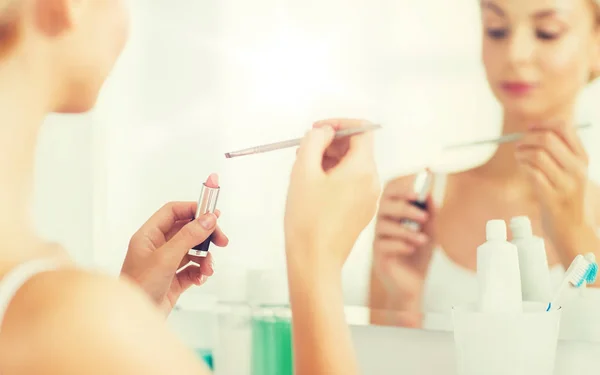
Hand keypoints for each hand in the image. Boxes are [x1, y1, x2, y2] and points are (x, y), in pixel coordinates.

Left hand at [121, 201, 227, 314]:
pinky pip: (192, 269)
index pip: (173, 212)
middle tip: (222, 241)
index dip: (193, 209)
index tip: (213, 214)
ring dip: (205, 258)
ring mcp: (165, 264)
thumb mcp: (166, 258)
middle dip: (205, 236)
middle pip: (187, 230)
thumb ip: (188, 236)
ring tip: (208, 269)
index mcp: (149, 236)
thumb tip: (208, 219)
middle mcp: (157, 247)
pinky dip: (200, 272)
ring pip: (192, 251)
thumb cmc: (139, 288)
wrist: (135, 323)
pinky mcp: (173, 281)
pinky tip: (200, 279)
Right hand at [285, 119, 380, 270]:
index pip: (362, 130)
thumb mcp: (303, 171)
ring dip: (331, 161)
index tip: (318, 128)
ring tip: (305, 170)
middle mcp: (372, 182)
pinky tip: (315, 188)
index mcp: (363, 169)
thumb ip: (313, 141)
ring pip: (353, 167)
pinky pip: (353, 184)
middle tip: (305, 149)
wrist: (315, 261)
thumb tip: (323, 131)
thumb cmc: (308, 219)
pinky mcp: (362, 212)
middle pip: (357, 148)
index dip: (339, 124)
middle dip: (331, 143)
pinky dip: (336, 178)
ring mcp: (369, 199)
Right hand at [372, 175, 436, 309]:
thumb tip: (429, 194)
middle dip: (403, 205)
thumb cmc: (418, 254)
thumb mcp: (430, 231)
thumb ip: (430, 213)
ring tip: (423, 238)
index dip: (402, 185)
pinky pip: (383, 244)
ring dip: (405, 230)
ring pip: (383, 225)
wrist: (413, 284)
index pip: (390, 191)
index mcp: (394, 213)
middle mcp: (383, 223)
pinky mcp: (378, 255)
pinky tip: (412, 248)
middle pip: (384, 205)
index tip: (419, 183)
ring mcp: (379, 238)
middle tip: (422, 210)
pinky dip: (399, 244)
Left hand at [516, 122, 596, 261]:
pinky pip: (532, 173)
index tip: (529, 129)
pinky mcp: (552, 198)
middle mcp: (577, 169)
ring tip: (519, 157)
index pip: (564, 127)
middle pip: (547, 138)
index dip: (542, 124)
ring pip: (537, 155)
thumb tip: (534, 130)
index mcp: (583, 158)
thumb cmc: (568, 198)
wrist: (575, 230)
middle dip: (527, 138)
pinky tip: (523, 169)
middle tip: (519, 145)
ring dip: (521, 153)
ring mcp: (565, 184)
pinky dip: (523, 167)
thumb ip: (561, 153)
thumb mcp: (573, 172)